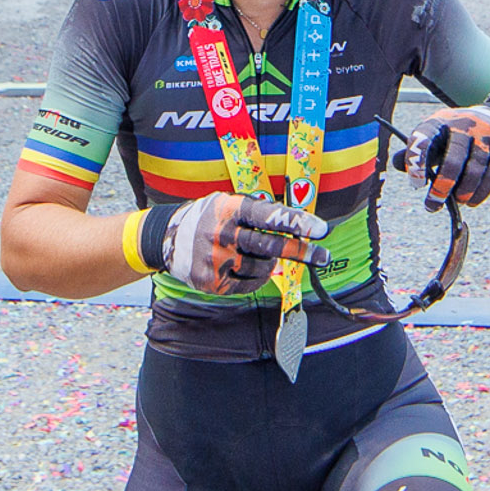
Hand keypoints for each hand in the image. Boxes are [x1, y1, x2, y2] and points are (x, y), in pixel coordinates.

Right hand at [162, 194, 325, 293]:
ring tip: (254, 254)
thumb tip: (296, 232)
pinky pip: (248, 285)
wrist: (166, 238)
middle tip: (323, 257)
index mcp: (228, 209)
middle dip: (300, 252)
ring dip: (269, 264)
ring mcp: (214, 260)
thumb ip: (257, 215)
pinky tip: (243, 268)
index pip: (267, 215)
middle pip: (268, 246)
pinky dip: (255, 278)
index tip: (321, 230)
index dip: (295, 222)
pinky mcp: (210, 282)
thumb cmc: (210, 218)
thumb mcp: (228, 205)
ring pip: (262, 268)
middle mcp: (221, 234)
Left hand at [396, 108, 489, 210]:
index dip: (417, 162)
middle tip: (433, 205)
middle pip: (453, 159)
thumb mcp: (435, 135)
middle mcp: (463, 126)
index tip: (416, 184)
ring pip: (474, 170)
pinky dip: (480, 193)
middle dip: (442, 186)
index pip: (424, 138)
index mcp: (440, 121)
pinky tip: (470, 201)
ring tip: (455, 203)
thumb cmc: (455, 135)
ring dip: (463, 192)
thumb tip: (395, 164)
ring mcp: (486, 137)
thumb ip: (416, 150)